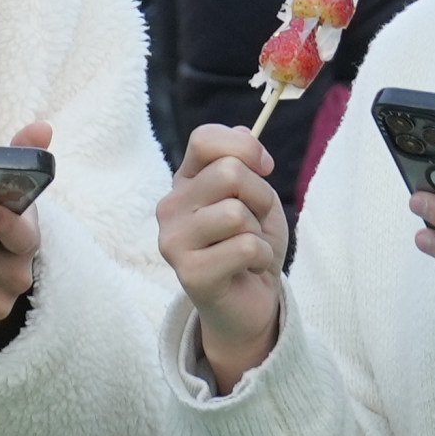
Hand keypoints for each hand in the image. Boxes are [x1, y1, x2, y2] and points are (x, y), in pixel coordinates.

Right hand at [156, 126, 288, 392]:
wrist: (251, 301)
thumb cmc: (250, 243)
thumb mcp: (255, 194)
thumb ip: (244, 160)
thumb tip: (246, 134)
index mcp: (184, 181)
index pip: (205, 139)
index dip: (245, 148)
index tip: (264, 169)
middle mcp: (170, 207)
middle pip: (228, 172)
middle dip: (260, 196)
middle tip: (256, 223)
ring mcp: (174, 241)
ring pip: (236, 212)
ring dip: (259, 232)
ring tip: (249, 248)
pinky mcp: (189, 273)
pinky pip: (245, 247)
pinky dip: (261, 257)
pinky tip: (248, 269)